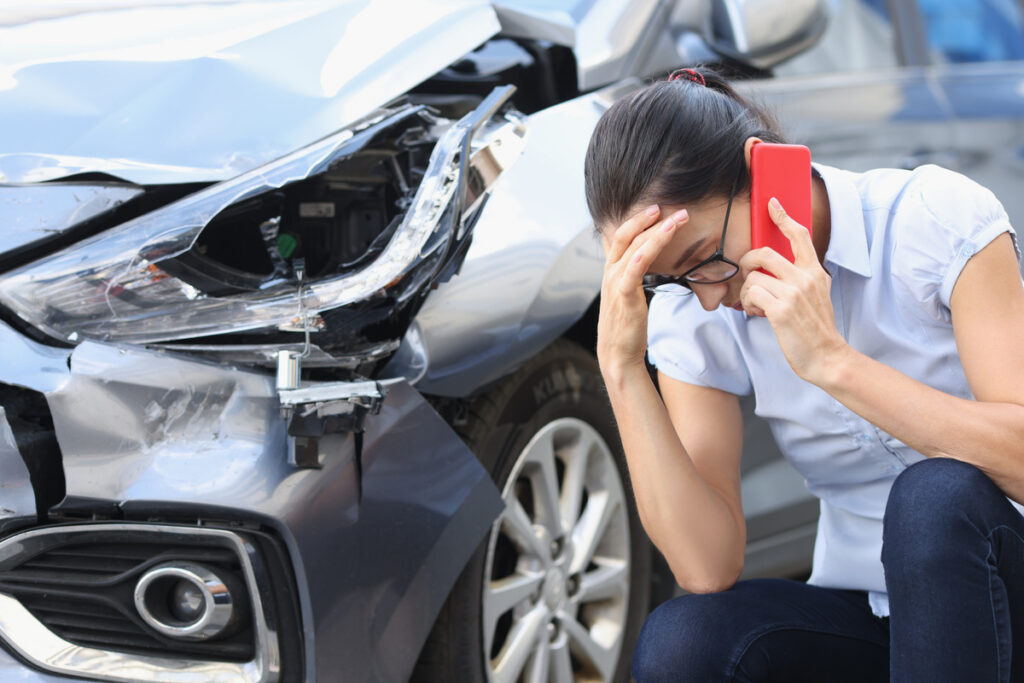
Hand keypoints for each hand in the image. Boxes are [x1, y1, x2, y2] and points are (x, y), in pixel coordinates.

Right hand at [597, 205, 688, 376]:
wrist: (617, 354)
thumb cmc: (626, 326)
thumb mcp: (627, 295)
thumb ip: (632, 276)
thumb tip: (644, 263)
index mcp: (612, 271)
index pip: (622, 237)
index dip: (638, 220)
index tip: (658, 209)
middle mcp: (610, 272)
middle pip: (627, 236)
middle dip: (649, 219)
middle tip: (672, 209)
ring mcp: (615, 282)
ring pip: (635, 248)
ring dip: (658, 231)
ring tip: (677, 220)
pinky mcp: (623, 295)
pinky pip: (634, 269)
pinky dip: (645, 252)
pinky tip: (659, 239)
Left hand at [739, 197, 848, 383]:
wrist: (827, 357)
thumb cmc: (816, 330)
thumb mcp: (817, 297)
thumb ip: (800, 280)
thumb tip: (773, 272)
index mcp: (815, 272)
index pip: (799, 237)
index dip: (783, 217)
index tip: (772, 203)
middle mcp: (806, 278)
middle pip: (764, 253)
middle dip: (747, 263)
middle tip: (748, 277)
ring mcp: (794, 293)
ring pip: (753, 278)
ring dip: (748, 293)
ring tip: (758, 307)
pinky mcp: (781, 309)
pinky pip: (751, 295)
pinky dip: (749, 305)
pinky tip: (757, 314)